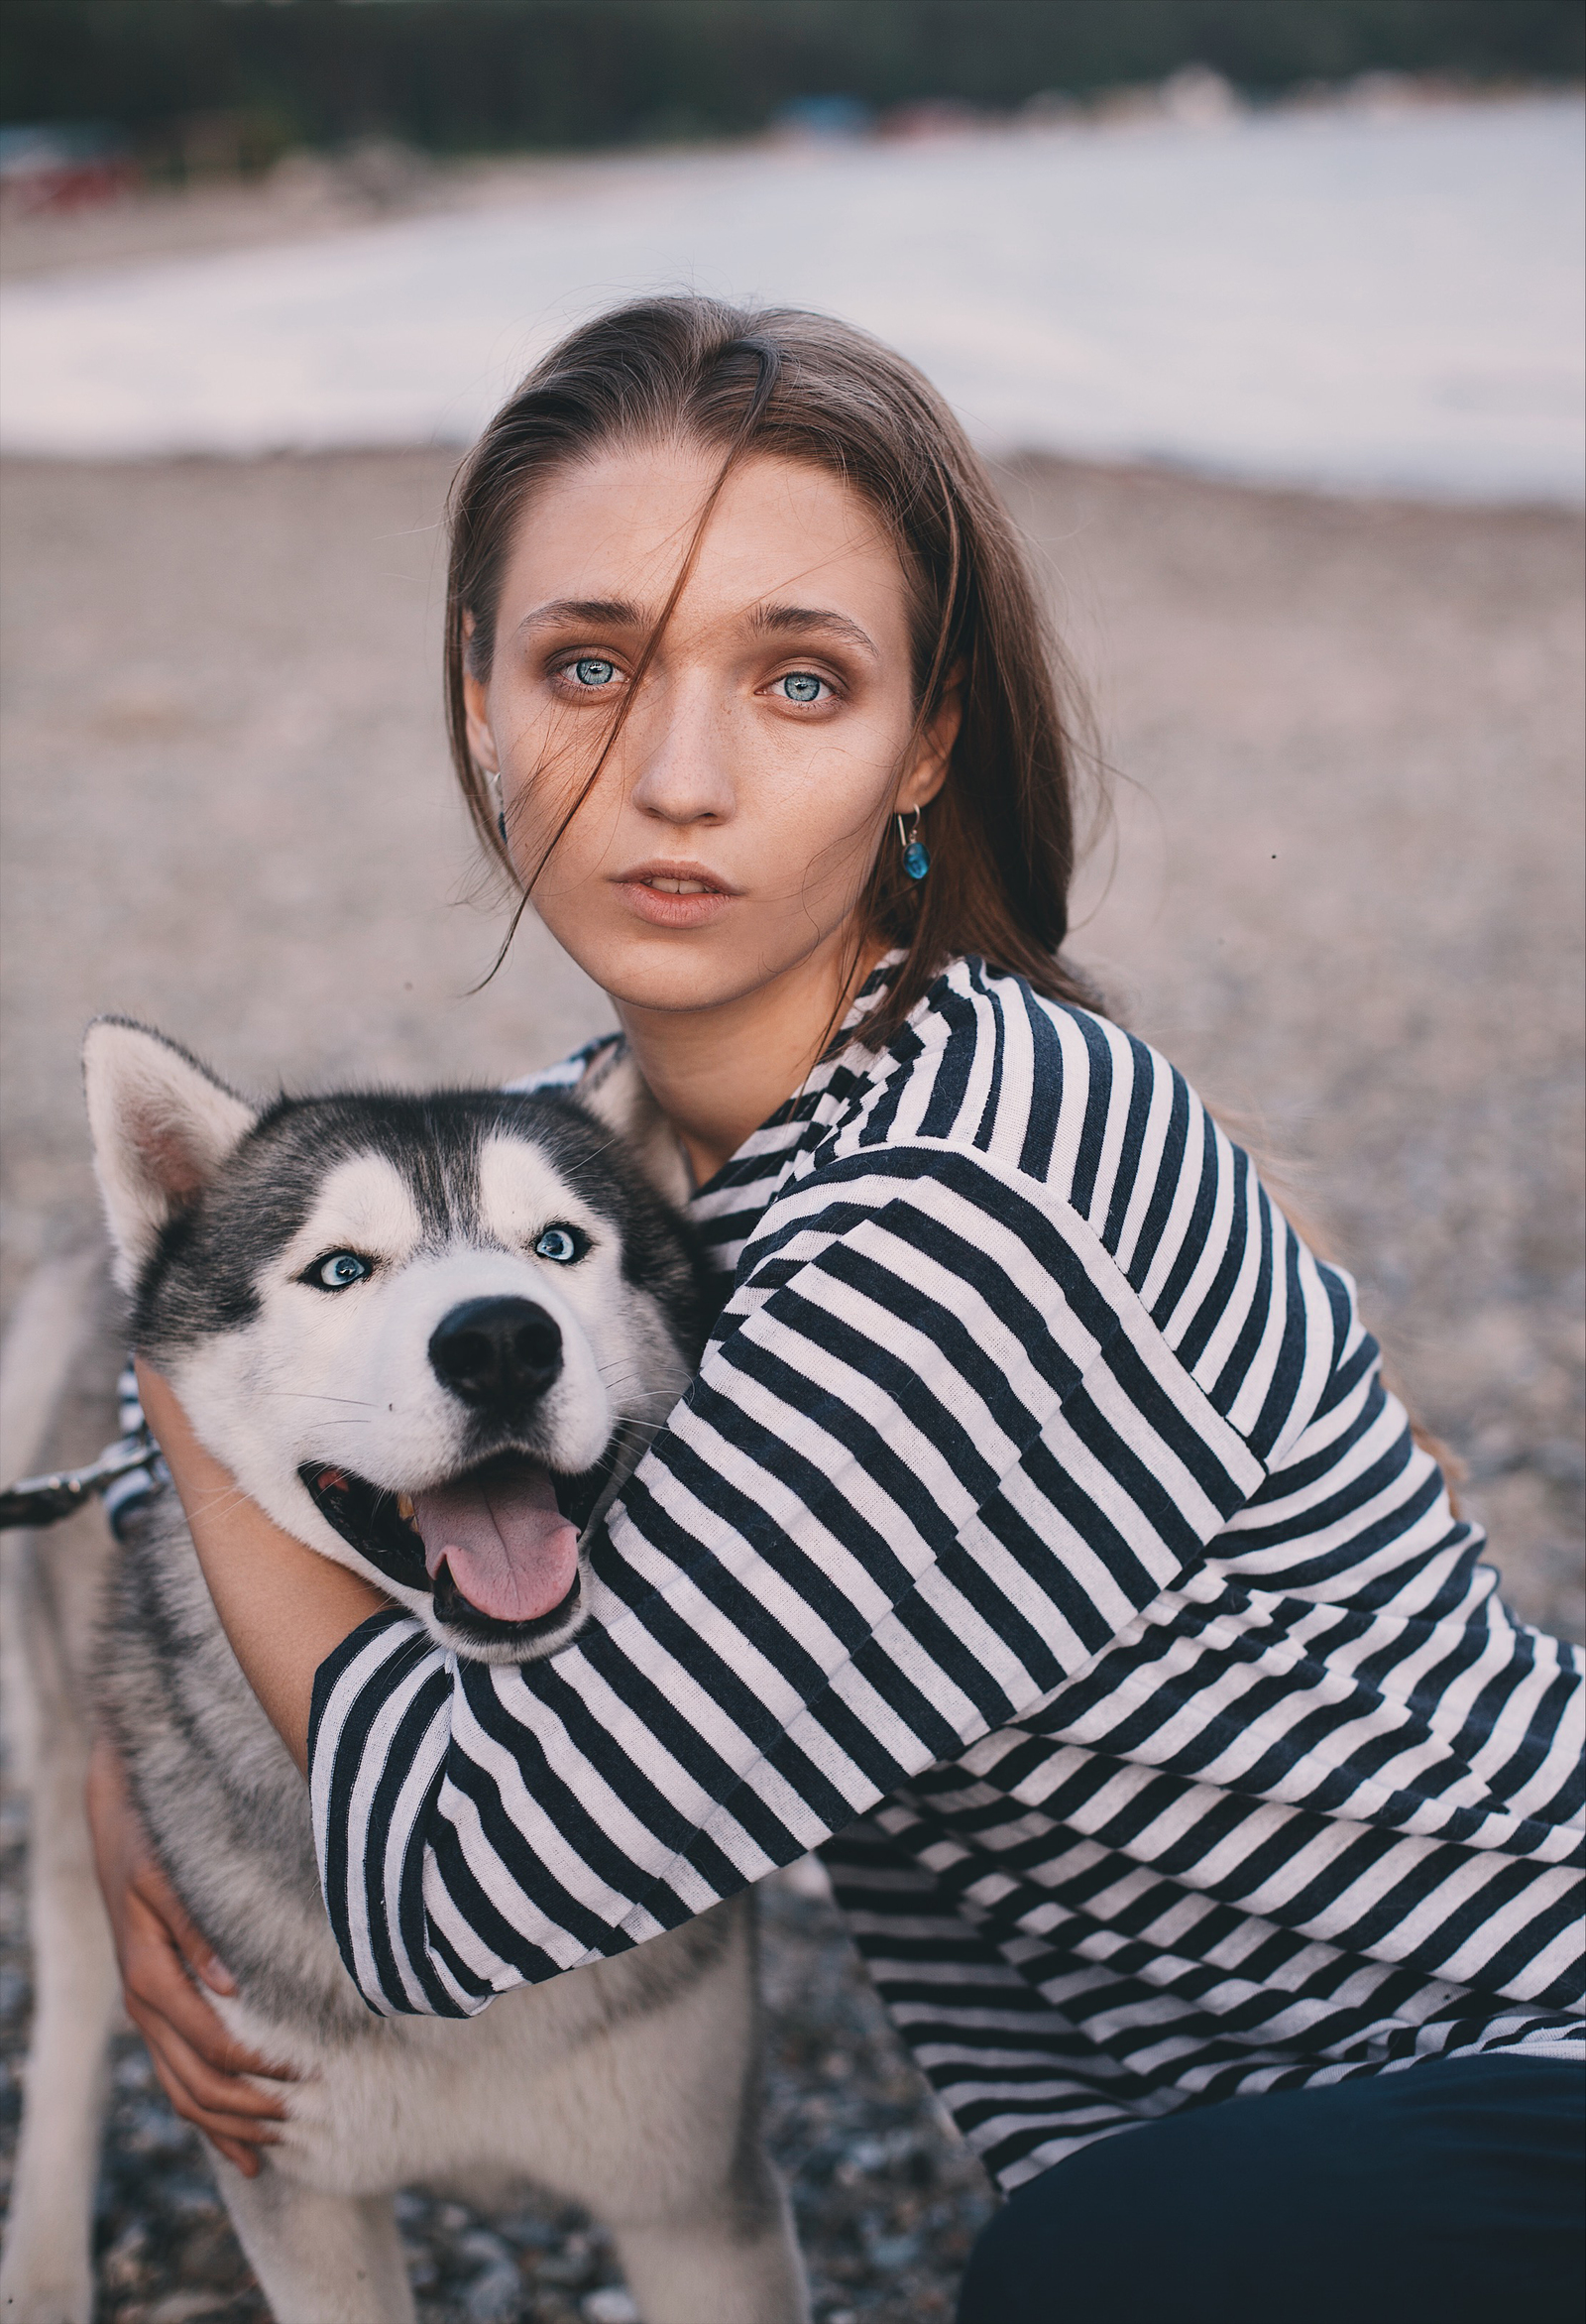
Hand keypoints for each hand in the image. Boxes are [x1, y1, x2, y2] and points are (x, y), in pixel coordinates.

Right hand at [86, 1734, 294, 2176]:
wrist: (118, 1827)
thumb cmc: (154, 1845)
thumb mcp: (169, 1876)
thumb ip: (196, 1930)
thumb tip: (228, 1986)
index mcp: (150, 1977)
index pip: (210, 2043)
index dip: (257, 2068)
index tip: (306, 2075)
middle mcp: (143, 2007)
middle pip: (195, 2083)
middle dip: (247, 2110)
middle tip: (304, 2120)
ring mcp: (147, 2016)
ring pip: (181, 2093)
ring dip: (226, 2126)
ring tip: (277, 2147)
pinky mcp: (157, 2013)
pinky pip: (176, 2080)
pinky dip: (205, 2118)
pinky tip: (238, 2145)